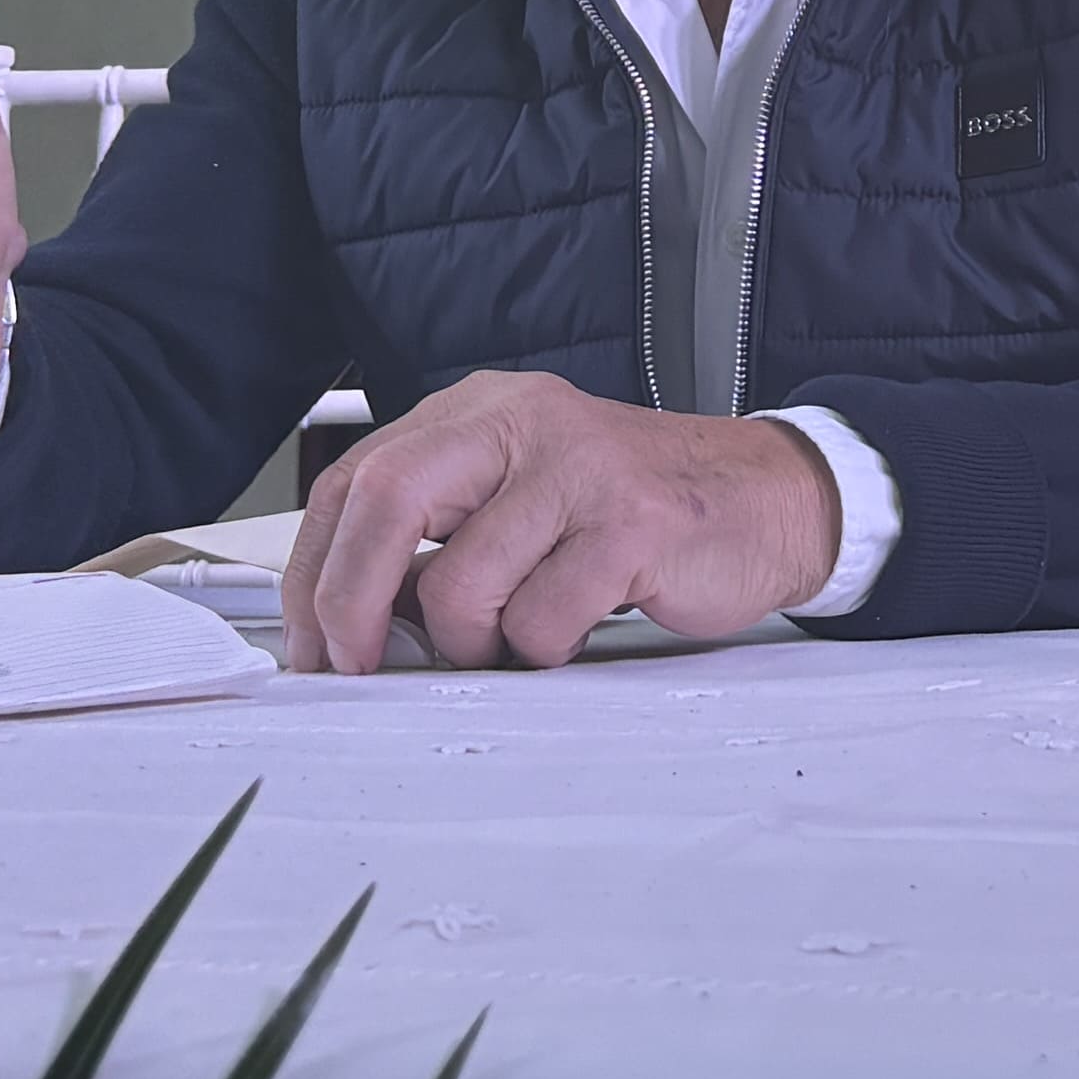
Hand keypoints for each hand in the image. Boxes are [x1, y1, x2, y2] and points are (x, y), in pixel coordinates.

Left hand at [277, 369, 841, 671]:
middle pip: (387, 500)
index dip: (317, 570)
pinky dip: (545, 650)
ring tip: (517, 638)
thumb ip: (443, 536)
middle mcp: (524, 421)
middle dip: (350, 602)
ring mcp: (580, 466)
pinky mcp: (631, 521)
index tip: (312, 643)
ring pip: (462, 581)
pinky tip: (577, 628)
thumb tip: (349, 625)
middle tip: (356, 666)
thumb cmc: (633, 511)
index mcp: (482, 411)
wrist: (767, 500)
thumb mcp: (522, 497)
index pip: (358, 479)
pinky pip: (543, 618)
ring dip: (474, 643)